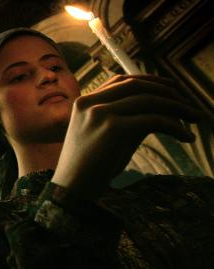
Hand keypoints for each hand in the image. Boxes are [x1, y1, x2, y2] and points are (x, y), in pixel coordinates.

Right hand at [51, 75, 202, 200]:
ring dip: (177, 108)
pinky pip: (152, 120)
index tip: (172, 88)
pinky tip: (185, 136)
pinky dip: (174, 126)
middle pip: (136, 85)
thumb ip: (128, 119)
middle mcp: (90, 102)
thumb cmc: (91, 166)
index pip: (121, 80)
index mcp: (85, 102)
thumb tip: (162, 111)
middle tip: (190, 107)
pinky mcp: (111, 128)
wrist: (73, 188)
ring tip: (195, 119)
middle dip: (168, 92)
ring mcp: (99, 113)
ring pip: (148, 100)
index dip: (150, 81)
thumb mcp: (108, 136)